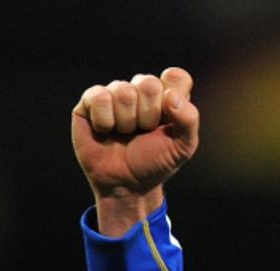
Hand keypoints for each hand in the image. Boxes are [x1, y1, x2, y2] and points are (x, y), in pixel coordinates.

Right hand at [71, 68, 199, 234]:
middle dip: (149, 115)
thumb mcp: (183, 147)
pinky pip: (99, 96)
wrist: (126, 184)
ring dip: (127, 121)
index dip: (173, 96)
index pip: (177, 77)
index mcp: (168, 97)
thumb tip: (171, 96)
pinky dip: (105, 120)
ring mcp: (115, 94)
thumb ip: (188, 120)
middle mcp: (141, 91)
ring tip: (126, 134)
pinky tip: (106, 130)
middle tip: (145, 131)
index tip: (168, 118)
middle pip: (149, 83)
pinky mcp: (91, 101)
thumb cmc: (155, 163)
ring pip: (123, 91)